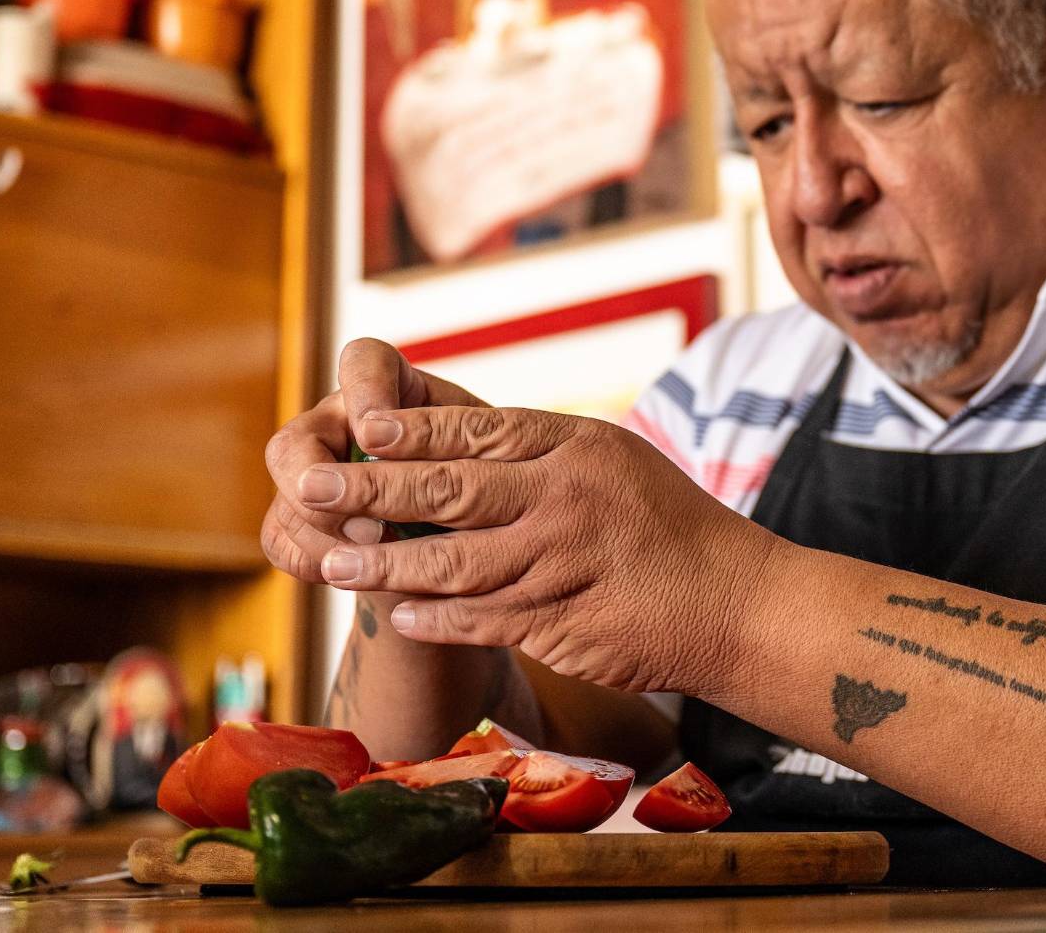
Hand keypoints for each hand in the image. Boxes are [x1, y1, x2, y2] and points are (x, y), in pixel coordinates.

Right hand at [260, 338, 485, 585]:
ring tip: (374, 558)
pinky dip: (314, 560)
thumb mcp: (489, 467)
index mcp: (392, 390)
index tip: (376, 435)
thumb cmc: (487, 491)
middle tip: (372, 527)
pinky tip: (351, 574)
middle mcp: (343, 421)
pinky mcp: (297, 517)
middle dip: (326, 486)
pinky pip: (279, 537)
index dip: (363, 392)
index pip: (363, 362)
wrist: (468, 547)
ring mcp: (314, 468)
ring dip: (327, 532)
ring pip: (290, 492)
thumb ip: (457, 456)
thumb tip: (419, 464)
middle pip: (298, 439)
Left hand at [278, 405, 780, 696]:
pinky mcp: (564, 620)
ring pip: (456, 560)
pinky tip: (399, 616)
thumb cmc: (669, 527)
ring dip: (385, 563)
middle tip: (310, 488)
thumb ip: (540, 454)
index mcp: (574, 446)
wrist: (735, 601)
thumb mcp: (612, 461)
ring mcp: (564, 560)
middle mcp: (566, 496)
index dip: (411, 429)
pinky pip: (485, 618)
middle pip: (451, 488)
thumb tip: (454, 441)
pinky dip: (437, 618)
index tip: (357, 424)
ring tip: (331, 564)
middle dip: (372, 490)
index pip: (476, 428)